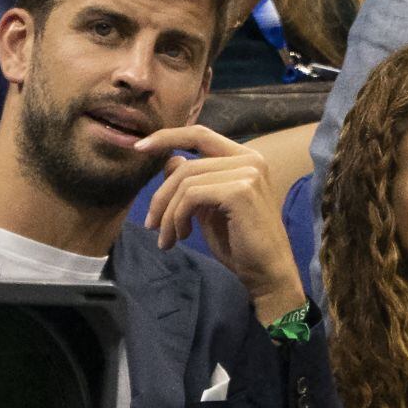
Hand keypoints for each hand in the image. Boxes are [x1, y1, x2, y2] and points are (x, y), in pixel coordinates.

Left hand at [135, 125, 304, 324]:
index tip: (139, 146)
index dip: (167, 137)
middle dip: (161, 196)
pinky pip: (191, 196)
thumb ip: (193, 182)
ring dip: (167, 214)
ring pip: (185, 182)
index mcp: (245, 158)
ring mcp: (248, 173)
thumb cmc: (240, 244)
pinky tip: (183, 236)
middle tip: (150, 225)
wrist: (267, 273)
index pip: (200, 134)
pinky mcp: (240, 191)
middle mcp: (250, 159)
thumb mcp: (209, 208)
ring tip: (166, 238)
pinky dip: (178, 218)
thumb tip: (170, 160)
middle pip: (186, 165)